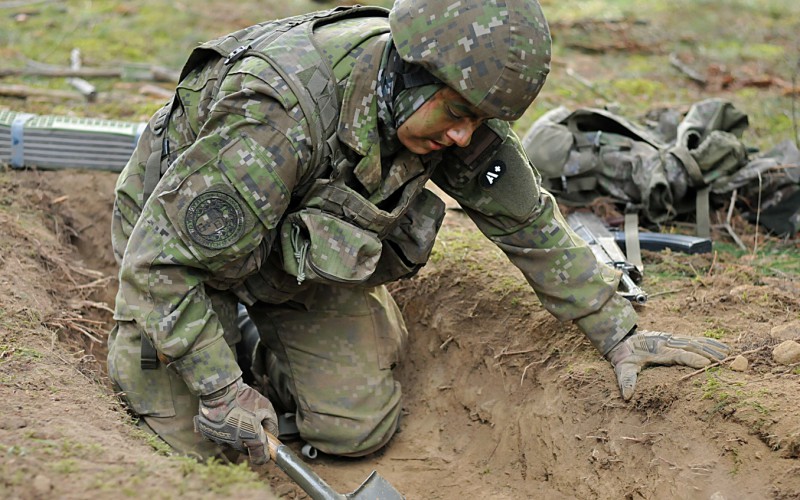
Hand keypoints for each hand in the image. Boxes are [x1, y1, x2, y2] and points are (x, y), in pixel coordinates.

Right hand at [194, 377, 277, 463]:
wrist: (220, 389)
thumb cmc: (244, 397)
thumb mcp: (266, 407)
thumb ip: (271, 425)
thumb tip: (270, 435)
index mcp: (251, 437)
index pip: (260, 458)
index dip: (265, 456)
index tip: (266, 451)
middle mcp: (235, 442)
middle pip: (245, 449)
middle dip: (249, 440)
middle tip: (250, 423)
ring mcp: (220, 440)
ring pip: (231, 443)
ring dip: (234, 434)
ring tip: (235, 416)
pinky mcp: (208, 435)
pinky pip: (218, 437)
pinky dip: (221, 430)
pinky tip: (223, 418)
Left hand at [606, 330, 729, 399]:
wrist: (621, 338)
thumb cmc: (624, 356)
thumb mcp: (622, 368)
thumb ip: (626, 380)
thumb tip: (627, 395)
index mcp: (656, 350)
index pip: (677, 354)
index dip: (691, 358)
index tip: (706, 364)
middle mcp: (666, 342)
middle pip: (690, 347)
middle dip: (708, 353)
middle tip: (725, 361)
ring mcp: (671, 338)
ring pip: (694, 341)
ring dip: (712, 347)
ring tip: (728, 353)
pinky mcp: (674, 338)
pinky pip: (693, 339)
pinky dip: (708, 342)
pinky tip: (722, 346)